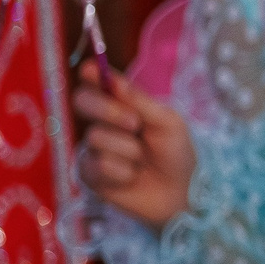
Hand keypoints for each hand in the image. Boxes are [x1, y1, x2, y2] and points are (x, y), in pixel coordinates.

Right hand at [74, 63, 193, 227]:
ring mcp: (93, 147)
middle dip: (107, 110)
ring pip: (96, 137)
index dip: (91, 73)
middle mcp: (102, 122)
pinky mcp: (90, 173)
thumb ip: (138, 101)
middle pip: (82, 101)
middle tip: (134, 124)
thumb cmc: (177, 154)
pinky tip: (132, 177)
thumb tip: (108, 77)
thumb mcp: (166, 122)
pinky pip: (97, 165)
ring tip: (144, 161)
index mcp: (122, 105)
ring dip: (129, 150)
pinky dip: (122, 172)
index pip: (97, 82)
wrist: (182, 193)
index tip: (91, 70)